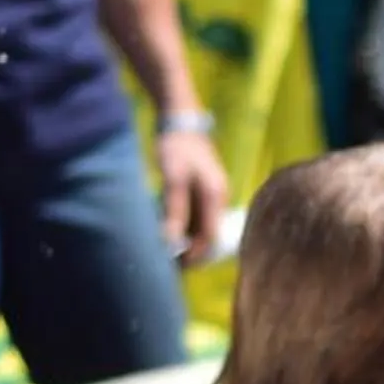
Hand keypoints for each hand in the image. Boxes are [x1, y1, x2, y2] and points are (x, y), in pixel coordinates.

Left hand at [156, 127, 229, 266]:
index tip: (175, 266)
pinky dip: (184, 225)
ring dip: (186, 238)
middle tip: (169, 261)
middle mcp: (219, 198)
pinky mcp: (203, 188)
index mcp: (216, 198)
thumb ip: (174, 212)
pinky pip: (197, 215)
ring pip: (202, 225)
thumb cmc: (176, 147)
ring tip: (165, 246)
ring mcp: (212, 193)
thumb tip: (170, 243)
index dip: (195, 256)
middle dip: (191, 251)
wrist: (180, 118)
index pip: (210, 238)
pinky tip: (168, 227)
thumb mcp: (173, 179)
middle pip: (208, 234)